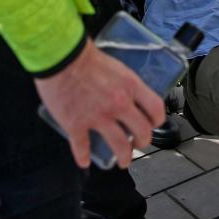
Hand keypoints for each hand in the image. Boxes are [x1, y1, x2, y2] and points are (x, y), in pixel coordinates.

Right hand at [34, 40, 164, 168]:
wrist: (60, 56)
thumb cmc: (86, 56)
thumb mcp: (116, 66)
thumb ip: (123, 82)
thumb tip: (126, 92)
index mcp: (131, 86)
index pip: (155, 108)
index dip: (157, 120)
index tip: (153, 124)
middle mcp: (119, 104)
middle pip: (141, 131)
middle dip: (143, 141)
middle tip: (139, 144)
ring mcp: (98, 117)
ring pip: (119, 145)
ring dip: (124, 157)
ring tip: (123, 162)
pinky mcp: (76, 125)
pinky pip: (82, 147)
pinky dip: (83, 157)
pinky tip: (84, 161)